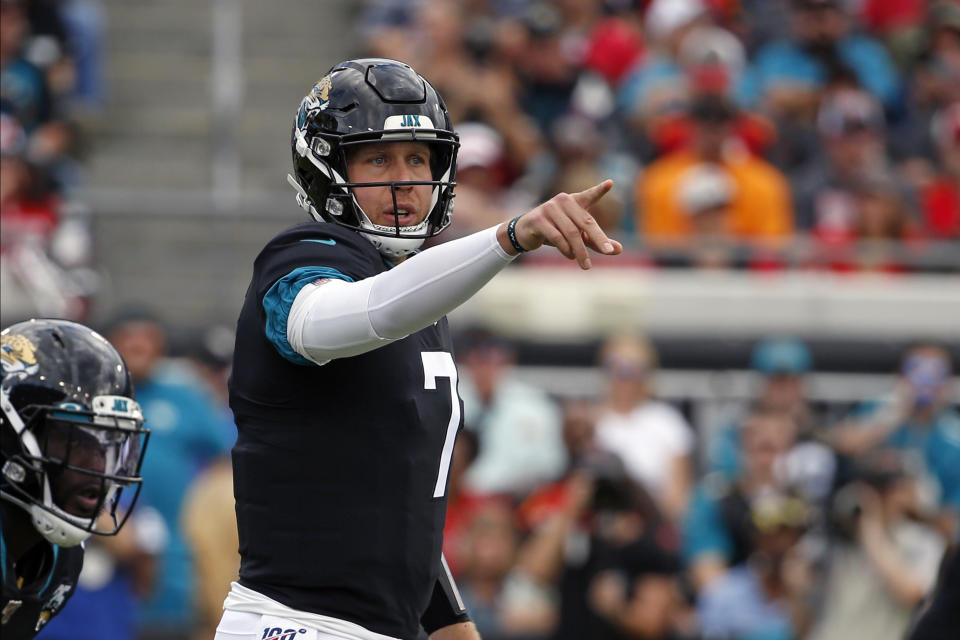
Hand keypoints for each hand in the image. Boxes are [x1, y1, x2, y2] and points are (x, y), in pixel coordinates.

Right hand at [499, 180, 622, 268]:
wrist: (524, 233)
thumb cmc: (555, 231)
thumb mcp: (577, 236)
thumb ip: (596, 242)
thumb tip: (618, 250)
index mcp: (574, 201)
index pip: (590, 195)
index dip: (600, 190)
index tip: (610, 183)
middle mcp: (563, 201)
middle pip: (585, 222)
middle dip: (599, 239)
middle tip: (609, 252)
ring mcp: (549, 208)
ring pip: (571, 233)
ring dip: (580, 251)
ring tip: (586, 265)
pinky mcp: (538, 219)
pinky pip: (556, 237)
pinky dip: (565, 249)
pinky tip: (570, 256)